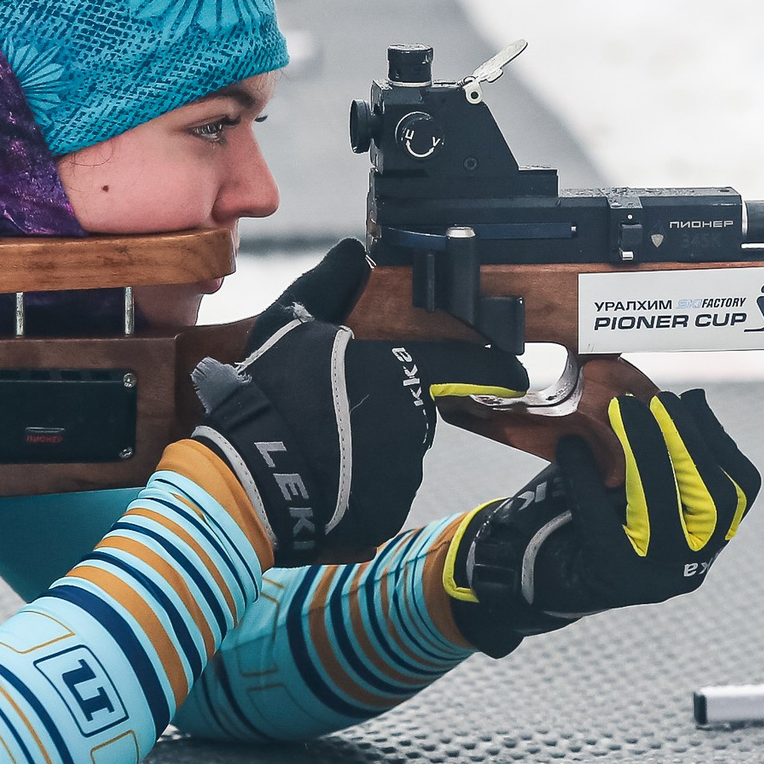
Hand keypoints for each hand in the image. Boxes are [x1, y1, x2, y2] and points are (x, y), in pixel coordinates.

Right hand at [187, 240, 524, 564]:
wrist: (249, 471)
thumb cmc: (270, 391)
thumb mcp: (292, 322)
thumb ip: (329, 284)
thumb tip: (357, 251)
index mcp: (399, 373)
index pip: (464, 367)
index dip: (493, 369)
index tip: (514, 373)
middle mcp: (413, 422)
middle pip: (415, 411)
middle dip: (387, 409)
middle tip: (338, 412)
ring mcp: (403, 471)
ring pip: (399, 454)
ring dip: (373, 449)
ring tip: (324, 447)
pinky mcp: (387, 512)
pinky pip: (383, 494)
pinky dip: (362, 488)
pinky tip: (326, 478)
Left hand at [444, 389, 762, 655]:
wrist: (531, 575)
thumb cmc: (584, 521)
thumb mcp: (631, 485)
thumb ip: (662, 455)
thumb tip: (687, 401)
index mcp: (703, 542)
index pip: (738, 492)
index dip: (719, 442)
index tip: (692, 400)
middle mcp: (687, 566)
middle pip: (713, 501)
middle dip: (690, 443)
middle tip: (660, 401)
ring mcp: (652, 578)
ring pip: (664, 510)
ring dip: (646, 452)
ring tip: (623, 411)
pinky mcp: (610, 579)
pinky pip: (602, 522)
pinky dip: (585, 479)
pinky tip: (571, 447)